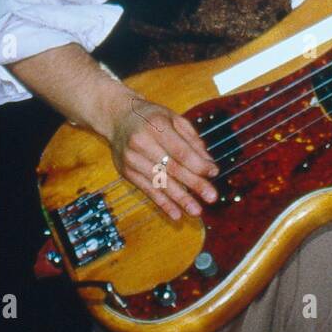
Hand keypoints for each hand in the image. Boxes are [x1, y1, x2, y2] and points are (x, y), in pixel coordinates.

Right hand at [108, 97, 219, 220]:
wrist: (117, 118)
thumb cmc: (151, 117)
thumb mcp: (174, 119)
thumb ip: (192, 140)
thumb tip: (208, 163)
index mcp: (156, 126)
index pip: (180, 150)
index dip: (198, 164)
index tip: (214, 173)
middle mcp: (141, 143)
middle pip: (172, 168)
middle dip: (194, 184)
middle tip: (211, 197)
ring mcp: (132, 159)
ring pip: (160, 182)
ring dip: (180, 199)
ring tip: (196, 210)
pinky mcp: (127, 172)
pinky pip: (148, 190)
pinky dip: (162, 203)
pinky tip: (176, 214)